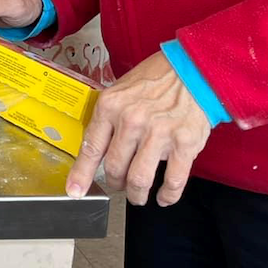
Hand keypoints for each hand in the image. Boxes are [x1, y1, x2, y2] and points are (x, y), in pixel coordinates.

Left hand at [66, 50, 210, 204]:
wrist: (192, 69)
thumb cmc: (155, 79)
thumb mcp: (120, 91)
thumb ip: (108, 117)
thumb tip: (97, 147)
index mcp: (110, 107)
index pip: (91, 147)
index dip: (81, 173)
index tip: (75, 190)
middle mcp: (131, 121)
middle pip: (115, 167)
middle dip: (114, 183)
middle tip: (117, 186)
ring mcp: (158, 133)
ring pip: (139, 178)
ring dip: (136, 193)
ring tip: (137, 196)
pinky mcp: (184, 143)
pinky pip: (173, 180)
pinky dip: (167, 195)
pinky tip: (164, 198)